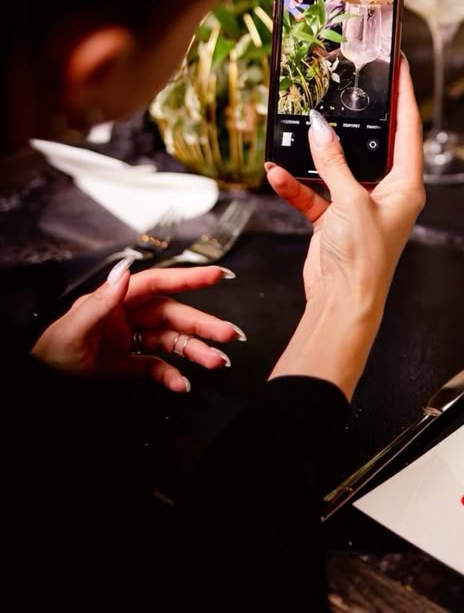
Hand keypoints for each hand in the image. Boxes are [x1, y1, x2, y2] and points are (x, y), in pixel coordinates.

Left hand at [31, 265, 244, 393]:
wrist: (40, 382)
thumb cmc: (51, 352)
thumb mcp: (74, 327)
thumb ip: (102, 301)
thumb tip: (125, 273)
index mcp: (117, 299)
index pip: (159, 284)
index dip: (190, 278)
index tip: (219, 275)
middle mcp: (128, 315)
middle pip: (174, 315)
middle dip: (203, 324)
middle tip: (230, 335)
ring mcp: (130, 338)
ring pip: (171, 340)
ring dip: (195, 351)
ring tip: (216, 363)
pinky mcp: (128, 362)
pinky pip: (157, 365)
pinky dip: (171, 375)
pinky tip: (183, 384)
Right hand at [265, 58, 424, 395]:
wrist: (340, 304)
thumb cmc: (363, 260)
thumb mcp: (350, 202)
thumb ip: (333, 162)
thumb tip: (318, 127)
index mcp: (406, 186)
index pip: (408, 129)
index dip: (405, 95)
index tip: (399, 64)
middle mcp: (386, 192)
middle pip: (371, 144)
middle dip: (353, 120)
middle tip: (345, 84)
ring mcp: (358, 205)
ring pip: (335, 166)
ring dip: (313, 156)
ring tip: (296, 129)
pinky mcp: (333, 218)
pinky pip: (313, 192)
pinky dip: (295, 184)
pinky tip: (276, 172)